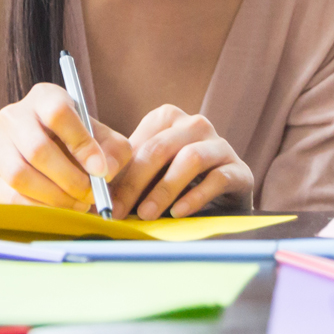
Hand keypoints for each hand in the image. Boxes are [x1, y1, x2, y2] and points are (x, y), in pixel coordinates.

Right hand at [0, 83, 132, 208]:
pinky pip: (12, 197)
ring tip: (78, 204)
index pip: (57, 113)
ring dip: (55, 197)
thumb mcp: (102, 137)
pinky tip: (59, 209)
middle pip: (37, 149)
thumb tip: (104, 171)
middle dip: (70, 179)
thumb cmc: (77, 142)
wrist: (42, 153)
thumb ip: (113, 151)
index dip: (81, 143)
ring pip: (20, 175)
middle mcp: (15, 116)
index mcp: (44, 97)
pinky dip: (40, 208)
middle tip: (91, 195)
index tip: (100, 170)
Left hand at [105, 105, 252, 219]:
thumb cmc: (176, 185)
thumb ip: (126, 178)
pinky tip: (178, 213)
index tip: (103, 198)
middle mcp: (195, 125)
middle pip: (160, 149)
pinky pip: (217, 178)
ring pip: (190, 159)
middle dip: (135, 183)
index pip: (138, 143)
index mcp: (167, 119)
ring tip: (146, 214)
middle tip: (119, 210)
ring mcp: (220, 145)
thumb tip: (93, 197)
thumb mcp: (148, 177)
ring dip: (164, 189)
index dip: (118, 172)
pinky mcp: (240, 170)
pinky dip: (195, 197)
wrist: (222, 202)